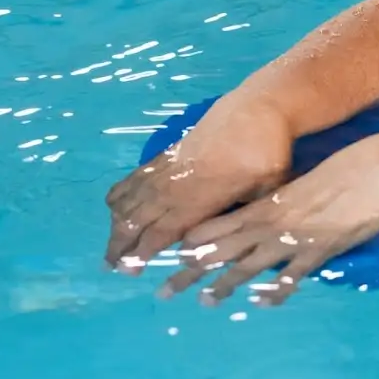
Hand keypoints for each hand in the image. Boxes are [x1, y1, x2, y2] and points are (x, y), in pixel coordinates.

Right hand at [105, 94, 293, 271]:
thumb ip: (246, 216)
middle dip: (122, 243)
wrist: (259, 108)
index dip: (144, 251)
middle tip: (110, 266)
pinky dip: (121, 193)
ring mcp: (170, 167)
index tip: (129, 270)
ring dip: (118, 223)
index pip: (164, 230)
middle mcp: (178, 185)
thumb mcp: (267, 190)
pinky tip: (114, 207)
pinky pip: (135, 176)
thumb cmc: (268, 152)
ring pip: (133, 198)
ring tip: (111, 245)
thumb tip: (237, 243)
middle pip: (139, 218)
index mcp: (201, 198)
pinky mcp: (168, 153)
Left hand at [158, 134, 378, 306]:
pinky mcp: (316, 252)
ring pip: (248, 266)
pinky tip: (262, 303)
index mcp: (265, 205)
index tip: (173, 256)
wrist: (372, 175)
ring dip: (224, 286)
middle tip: (165, 292)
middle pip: (221, 251)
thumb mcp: (301, 185)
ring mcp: (291, 240)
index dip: (194, 243)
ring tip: (204, 302)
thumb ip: (283, 202)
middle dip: (191, 272)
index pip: (218, 226)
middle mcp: (270, 224)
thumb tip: (271, 213)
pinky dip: (275, 291)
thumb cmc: (341, 172)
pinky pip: (290, 276)